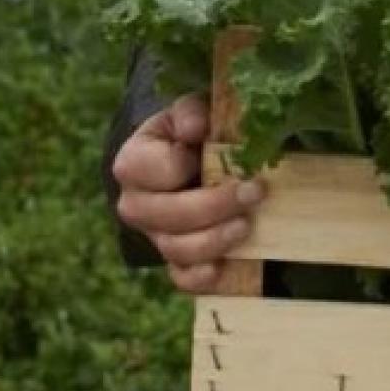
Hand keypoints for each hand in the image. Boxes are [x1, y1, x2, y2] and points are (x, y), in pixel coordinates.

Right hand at [111, 93, 264, 294]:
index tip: (222, 152)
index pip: (157, 170)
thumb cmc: (189, 133)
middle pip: (169, 215)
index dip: (188, 164)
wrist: (183, 161)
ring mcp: (155, 235)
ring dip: (216, 240)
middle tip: (255, 192)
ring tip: (247, 224)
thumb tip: (196, 127)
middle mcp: (137, 204)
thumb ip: (190, 112)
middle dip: (215, 206)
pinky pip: (182, 278)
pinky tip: (225, 267)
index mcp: (134, 163)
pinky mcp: (175, 258)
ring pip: (178, 249)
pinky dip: (203, 277)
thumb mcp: (188, 113)